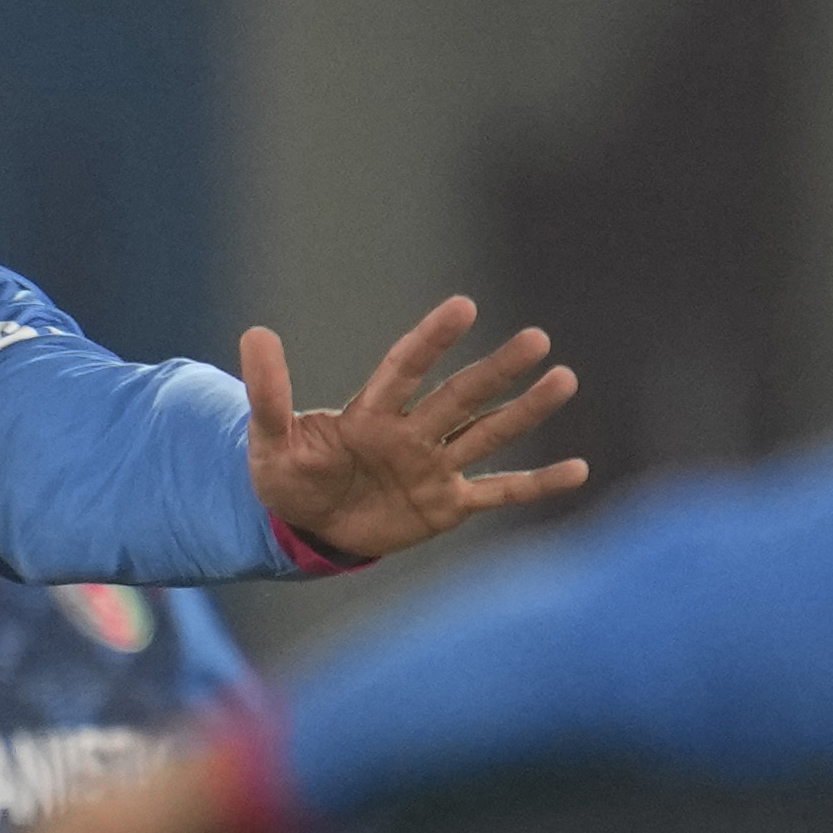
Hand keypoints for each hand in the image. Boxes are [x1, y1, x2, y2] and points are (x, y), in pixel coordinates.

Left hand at [244, 298, 585, 558]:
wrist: (304, 525)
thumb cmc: (287, 474)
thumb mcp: (269, 439)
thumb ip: (268, 394)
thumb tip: (255, 333)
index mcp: (370, 413)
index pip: (406, 369)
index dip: (432, 340)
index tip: (463, 306)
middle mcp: (411, 433)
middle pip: (459, 397)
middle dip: (496, 371)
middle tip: (536, 338)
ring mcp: (434, 467)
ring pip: (487, 435)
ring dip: (525, 411)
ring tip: (564, 378)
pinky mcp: (447, 505)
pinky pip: (499, 493)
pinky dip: (536, 484)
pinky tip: (578, 470)